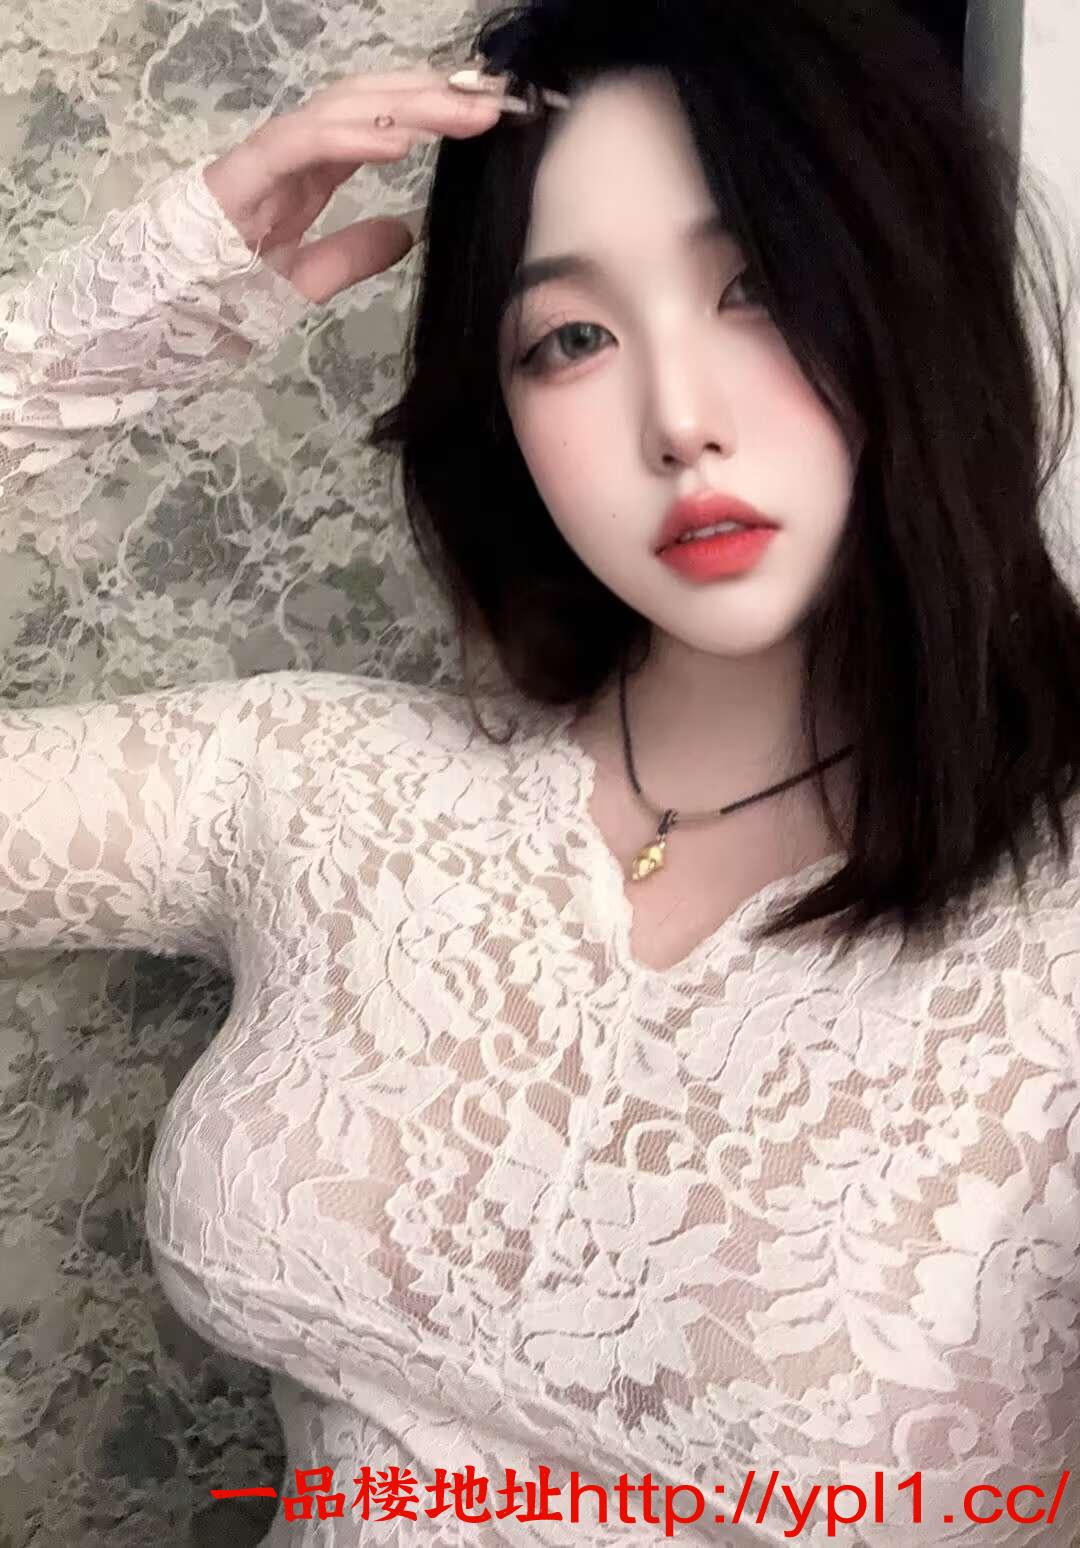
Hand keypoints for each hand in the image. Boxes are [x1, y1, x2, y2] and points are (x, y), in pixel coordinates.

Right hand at [202, 65, 516, 302]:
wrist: (157, 320)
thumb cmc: (218, 299)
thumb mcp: (305, 282)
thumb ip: (352, 254)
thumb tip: (405, 233)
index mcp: (308, 172)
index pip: (377, 125)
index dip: (430, 114)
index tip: (484, 120)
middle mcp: (290, 153)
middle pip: (368, 104)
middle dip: (431, 97)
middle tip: (493, 103)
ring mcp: (266, 159)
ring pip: (340, 109)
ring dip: (404, 106)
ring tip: (459, 112)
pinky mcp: (241, 176)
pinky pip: (300, 144)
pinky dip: (349, 137)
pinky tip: (395, 141)